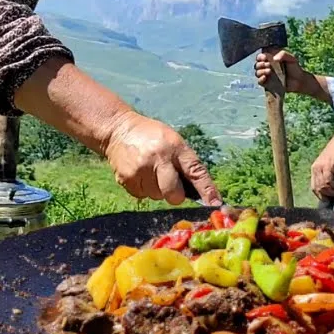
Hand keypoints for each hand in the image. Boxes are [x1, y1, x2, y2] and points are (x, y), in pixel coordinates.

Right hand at [103, 112, 221, 205]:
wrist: (118, 130)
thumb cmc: (152, 137)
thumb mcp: (174, 142)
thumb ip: (186, 163)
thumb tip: (200, 192)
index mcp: (175, 147)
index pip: (195, 171)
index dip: (206, 189)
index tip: (215, 203)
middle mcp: (158, 158)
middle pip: (174, 194)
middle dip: (175, 194)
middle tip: (169, 181)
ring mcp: (140, 170)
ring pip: (158, 197)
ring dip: (157, 189)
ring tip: (150, 171)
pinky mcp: (126, 179)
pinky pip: (143, 196)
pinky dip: (144, 188)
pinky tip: (140, 173)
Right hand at [254, 50, 305, 93]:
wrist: (299, 81)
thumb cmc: (295, 68)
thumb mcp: (291, 58)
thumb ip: (283, 54)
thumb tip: (274, 59)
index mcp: (271, 59)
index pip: (260, 56)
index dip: (260, 57)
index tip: (264, 58)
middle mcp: (267, 67)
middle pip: (257, 64)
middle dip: (260, 64)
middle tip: (268, 65)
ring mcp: (267, 75)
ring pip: (257, 72)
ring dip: (260, 71)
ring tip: (269, 71)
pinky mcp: (268, 84)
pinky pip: (259, 81)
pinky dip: (260, 79)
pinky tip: (265, 77)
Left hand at [310, 133, 333, 199]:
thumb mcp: (332, 165)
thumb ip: (330, 175)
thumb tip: (333, 188)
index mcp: (314, 169)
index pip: (314, 187)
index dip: (321, 195)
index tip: (331, 198)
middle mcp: (315, 168)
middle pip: (317, 189)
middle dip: (329, 195)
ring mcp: (321, 167)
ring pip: (323, 186)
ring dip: (333, 192)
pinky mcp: (328, 166)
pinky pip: (328, 181)